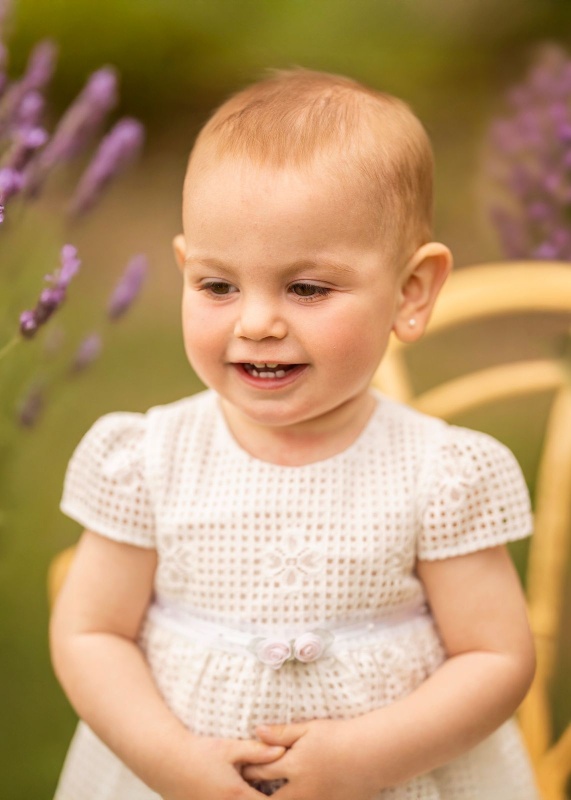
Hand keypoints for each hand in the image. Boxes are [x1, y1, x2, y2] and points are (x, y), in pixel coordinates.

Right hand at [159, 734, 285, 799]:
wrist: (166, 761)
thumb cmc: (199, 752)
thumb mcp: (230, 748)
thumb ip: (258, 752)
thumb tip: (283, 750)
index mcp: (236, 797)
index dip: (280, 799)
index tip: (287, 790)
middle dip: (265, 798)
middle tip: (267, 788)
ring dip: (249, 799)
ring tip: (254, 789)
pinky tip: (237, 791)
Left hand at [242, 719, 381, 799]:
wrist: (372, 754)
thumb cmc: (340, 736)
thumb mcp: (309, 729)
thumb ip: (281, 733)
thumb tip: (256, 731)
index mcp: (295, 766)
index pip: (261, 772)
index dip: (248, 770)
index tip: (239, 768)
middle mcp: (302, 790)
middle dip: (255, 795)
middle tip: (245, 789)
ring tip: (265, 794)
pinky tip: (291, 795)